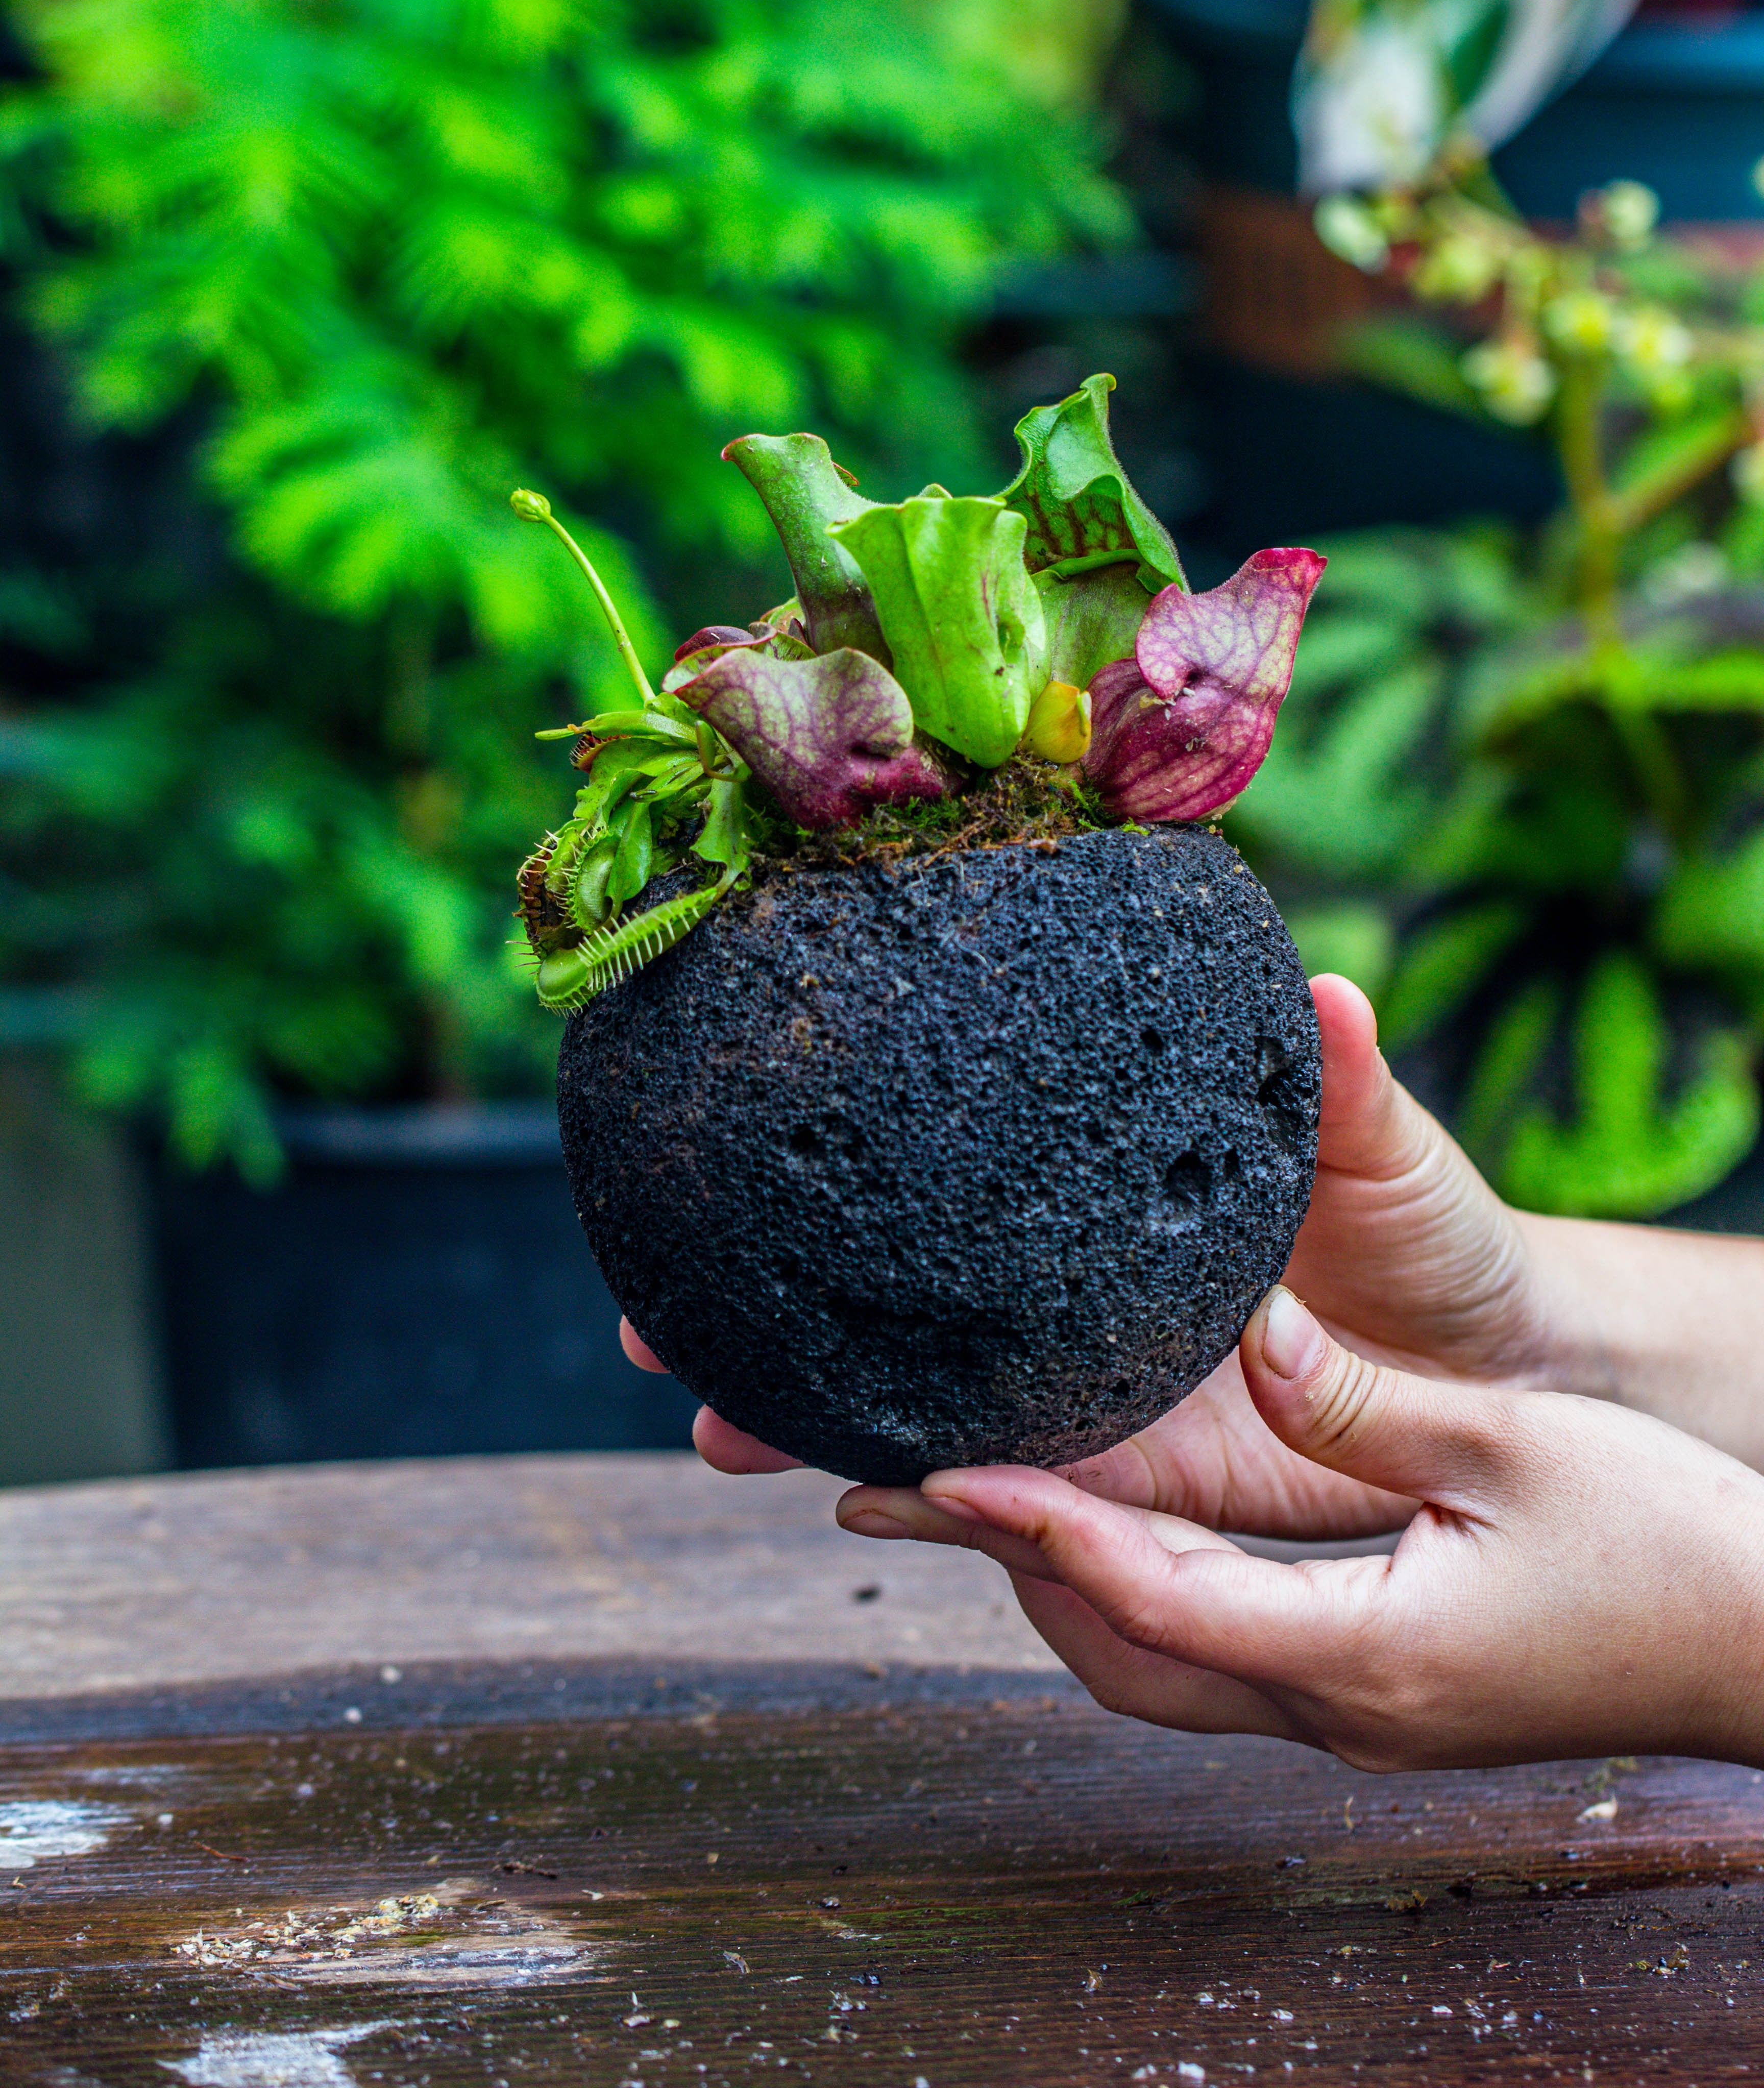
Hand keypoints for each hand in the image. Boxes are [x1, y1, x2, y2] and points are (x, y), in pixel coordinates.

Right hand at [622, 973, 1562, 1517]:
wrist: (1502, 1367)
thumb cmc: (1437, 1236)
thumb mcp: (1385, 1150)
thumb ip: (1344, 1083)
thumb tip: (1327, 983)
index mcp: (1106, 1216)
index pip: (957, 1205)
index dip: (850, 1187)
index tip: (724, 1163)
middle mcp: (1076, 1308)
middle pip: (906, 1315)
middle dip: (778, 1327)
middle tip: (658, 1326)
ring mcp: (1098, 1404)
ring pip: (936, 1420)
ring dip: (826, 1427)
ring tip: (720, 1432)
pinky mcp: (1146, 1490)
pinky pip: (1028, 1506)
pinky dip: (941, 1507)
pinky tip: (858, 1504)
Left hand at [832, 1286, 1763, 1770]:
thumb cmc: (1667, 1542)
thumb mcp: (1508, 1447)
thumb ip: (1361, 1398)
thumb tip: (1246, 1328)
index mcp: (1366, 1655)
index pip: (1152, 1594)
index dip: (1038, 1529)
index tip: (942, 1473)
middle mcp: (1344, 1706)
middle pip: (1129, 1654)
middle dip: (1017, 1571)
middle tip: (914, 1488)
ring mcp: (1362, 1716)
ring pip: (1165, 1668)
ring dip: (1072, 1587)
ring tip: (988, 1496)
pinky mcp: (1383, 1696)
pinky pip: (1220, 1656)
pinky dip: (1144, 1593)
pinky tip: (1121, 1525)